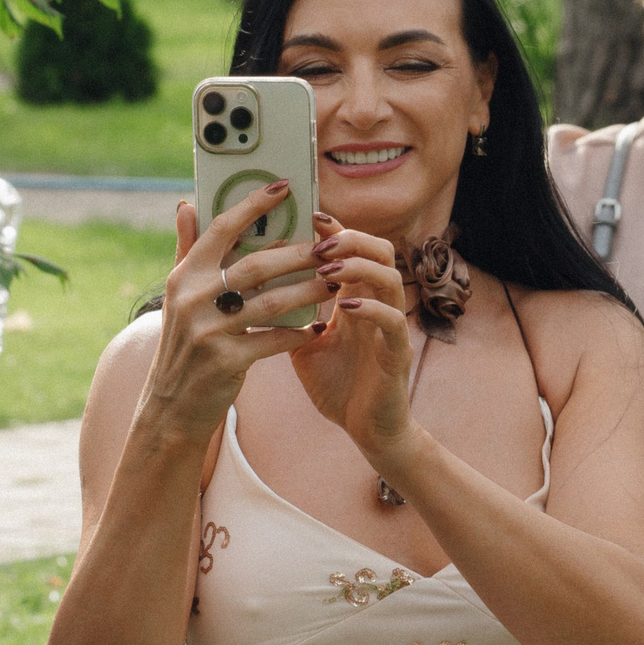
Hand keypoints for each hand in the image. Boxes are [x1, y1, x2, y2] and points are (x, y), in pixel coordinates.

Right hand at [142, 181, 326, 434]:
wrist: (172, 405)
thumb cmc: (184, 342)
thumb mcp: (177, 296)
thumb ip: (186, 249)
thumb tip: (185, 203)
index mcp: (183, 276)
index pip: (222, 229)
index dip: (253, 205)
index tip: (284, 186)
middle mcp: (192, 299)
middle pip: (258, 265)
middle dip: (300, 253)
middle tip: (331, 246)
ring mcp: (208, 331)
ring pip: (273, 302)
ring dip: (309, 290)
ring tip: (335, 281)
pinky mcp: (226, 361)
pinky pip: (274, 340)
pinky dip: (299, 333)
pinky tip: (317, 326)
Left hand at [286, 213, 415, 462]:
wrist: (363, 430)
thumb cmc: (336, 384)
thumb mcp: (303, 343)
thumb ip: (286, 315)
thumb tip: (246, 292)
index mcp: (356, 298)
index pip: (353, 250)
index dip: (335, 229)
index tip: (308, 214)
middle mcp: (378, 305)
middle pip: (380, 250)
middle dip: (350, 238)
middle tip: (317, 241)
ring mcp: (390, 328)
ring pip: (390, 277)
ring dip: (357, 267)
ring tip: (325, 267)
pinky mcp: (397, 354)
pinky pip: (392, 320)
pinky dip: (370, 307)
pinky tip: (344, 305)